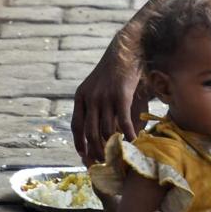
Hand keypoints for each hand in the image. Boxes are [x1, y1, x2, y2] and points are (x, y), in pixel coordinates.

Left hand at [71, 40, 149, 165]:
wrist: (129, 48)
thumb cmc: (119, 69)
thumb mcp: (104, 88)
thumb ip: (103, 107)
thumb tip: (111, 131)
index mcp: (81, 95)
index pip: (76, 126)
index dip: (79, 143)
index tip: (84, 156)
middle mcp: (90, 97)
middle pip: (90, 133)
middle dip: (96, 151)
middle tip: (105, 163)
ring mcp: (105, 97)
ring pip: (105, 130)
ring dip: (113, 146)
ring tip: (121, 157)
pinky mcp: (121, 96)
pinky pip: (122, 122)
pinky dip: (128, 135)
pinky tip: (134, 142)